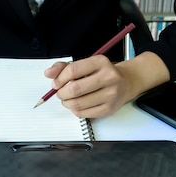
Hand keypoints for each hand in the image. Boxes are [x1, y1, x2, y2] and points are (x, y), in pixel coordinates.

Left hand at [44, 52, 169, 117]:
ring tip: (68, 99)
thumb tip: (48, 73)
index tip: (55, 83)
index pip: (73, 70)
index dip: (59, 79)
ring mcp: (110, 94)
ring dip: (67, 103)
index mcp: (100, 62)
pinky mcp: (109, 109)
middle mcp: (108, 77)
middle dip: (62, 93)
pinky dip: (76, 110)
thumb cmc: (103, 73)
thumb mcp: (86, 64)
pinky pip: (84, 114)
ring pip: (78, 104)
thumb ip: (65, 67)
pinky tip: (78, 105)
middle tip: (60, 93)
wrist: (127, 82)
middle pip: (75, 89)